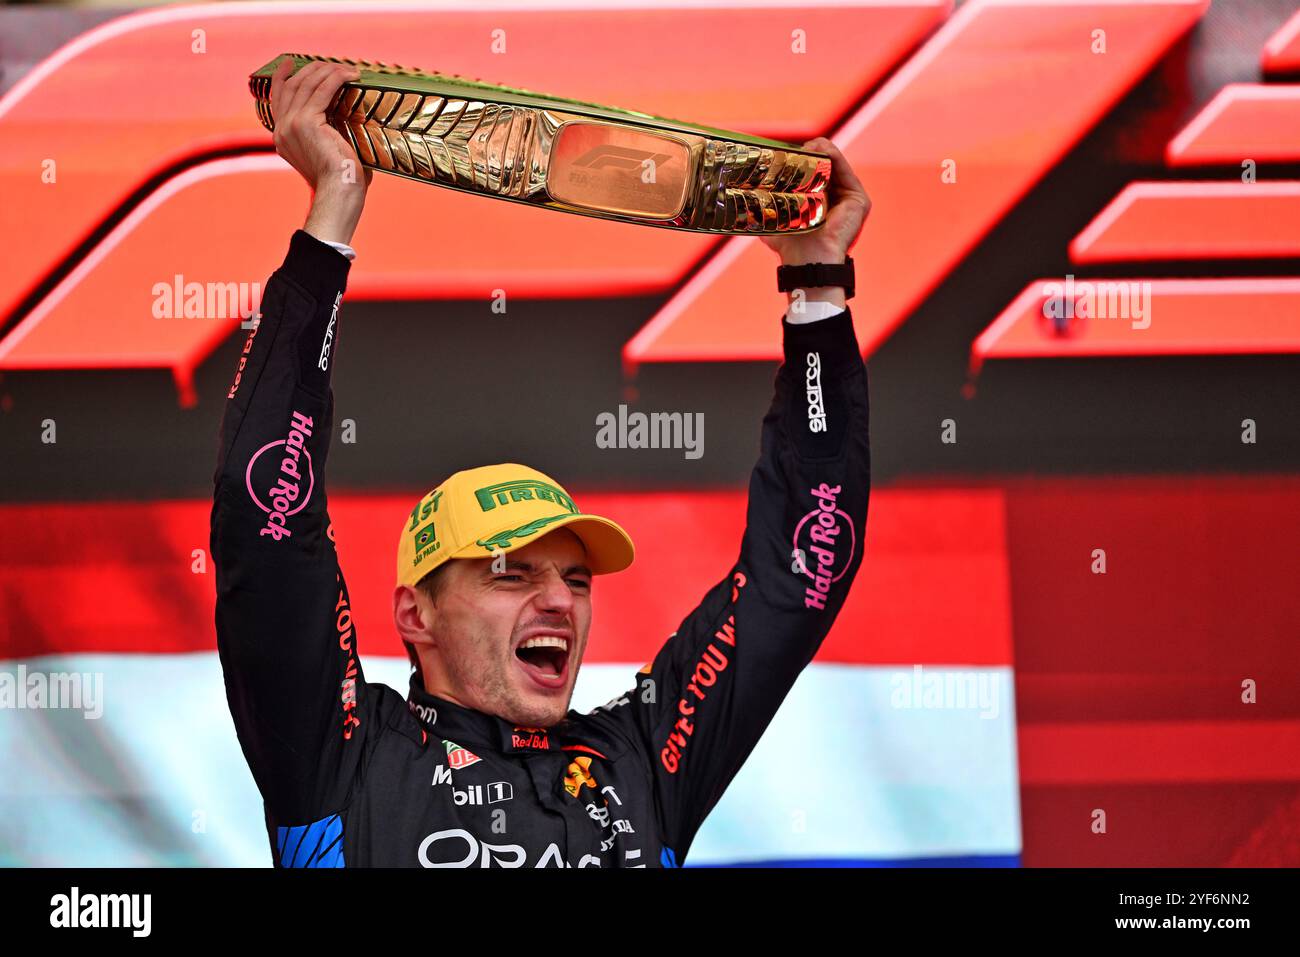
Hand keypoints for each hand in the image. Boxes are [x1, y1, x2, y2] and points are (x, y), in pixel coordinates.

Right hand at [269, 57, 372, 244]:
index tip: (291, 63)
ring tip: (346, 69)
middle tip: (331, 64)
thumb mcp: (330, 154)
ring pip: (306, 84)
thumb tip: (350, 121)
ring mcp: (291, 125)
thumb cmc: (343, 183)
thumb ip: (330, 136)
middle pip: (292, 86)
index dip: (283, 78)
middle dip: (311, 71)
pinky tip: (350, 74)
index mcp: (283, 139)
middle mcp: (282, 130)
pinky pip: (322, 90)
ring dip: (327, 72)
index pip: (278, 99)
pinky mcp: (306, 122)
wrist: (340, 195)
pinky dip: (336, 78)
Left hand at [760, 137, 869, 266]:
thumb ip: (765, 202)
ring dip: (818, 149)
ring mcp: (849, 199)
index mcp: (819, 203)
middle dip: (807, 153)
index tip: (782, 154)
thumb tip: (746, 189)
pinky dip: (831, 153)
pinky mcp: (858, 199)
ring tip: (803, 148)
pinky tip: (817, 148)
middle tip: (791, 150)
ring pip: (834, 163)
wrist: (807, 258)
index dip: (797, 160)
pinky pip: (844, 167)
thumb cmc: (790, 244)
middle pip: (823, 165)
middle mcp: (836, 199)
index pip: (811, 173)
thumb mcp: (774, 217)